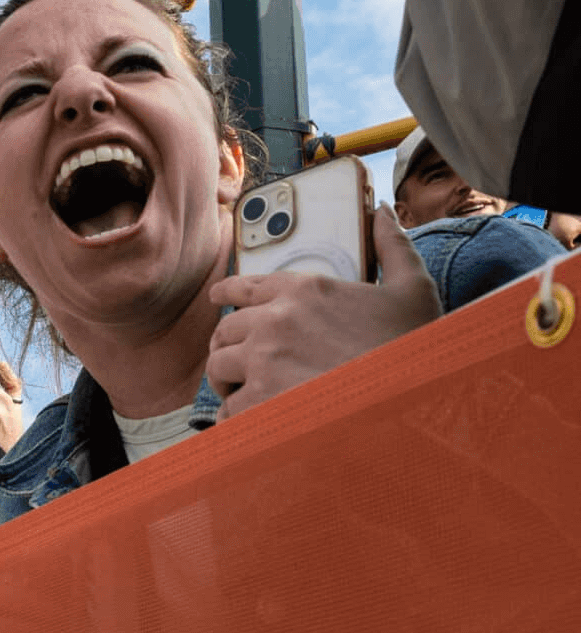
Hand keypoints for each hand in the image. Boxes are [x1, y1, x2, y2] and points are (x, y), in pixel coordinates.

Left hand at [206, 204, 440, 418]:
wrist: (414, 398)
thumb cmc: (414, 347)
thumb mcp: (412, 288)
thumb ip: (392, 247)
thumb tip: (382, 211)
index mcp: (305, 289)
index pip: (247, 286)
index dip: (227, 292)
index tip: (217, 297)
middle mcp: (275, 320)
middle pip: (225, 330)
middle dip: (227, 346)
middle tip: (236, 360)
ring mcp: (263, 360)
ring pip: (218, 368)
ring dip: (227, 381)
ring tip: (242, 393)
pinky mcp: (259, 400)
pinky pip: (229, 410)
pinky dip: (239, 417)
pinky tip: (254, 422)